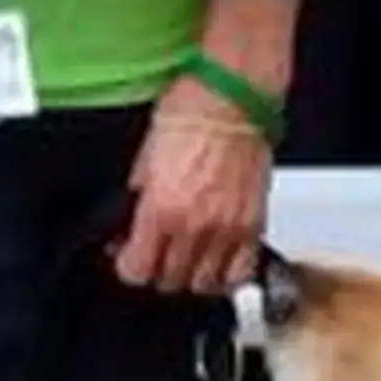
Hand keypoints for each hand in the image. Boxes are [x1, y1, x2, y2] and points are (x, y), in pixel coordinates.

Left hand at [113, 76, 274, 293]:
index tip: (128, 257)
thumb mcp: (143, 157)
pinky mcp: (253, 224)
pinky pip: (241, 271)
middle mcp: (195, 226)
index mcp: (161, 209)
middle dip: (156, 270)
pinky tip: (216, 259)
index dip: (128, 266)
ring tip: (185, 257)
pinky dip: (227, 273)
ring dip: (191, 275)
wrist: (232, 96)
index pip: (137, 270)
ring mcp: (228, 229)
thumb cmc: (190, 112)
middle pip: (169, 281)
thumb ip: (136, 199)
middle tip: (155, 252)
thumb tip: (127, 224)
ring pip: (205, 284)